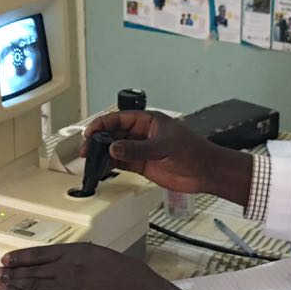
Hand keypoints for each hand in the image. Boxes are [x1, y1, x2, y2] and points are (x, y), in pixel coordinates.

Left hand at [0, 243, 181, 289]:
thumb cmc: (134, 280)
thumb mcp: (108, 258)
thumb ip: (87, 261)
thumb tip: (76, 267)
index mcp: (79, 252)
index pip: (43, 253)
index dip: (23, 257)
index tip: (9, 258)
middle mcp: (68, 266)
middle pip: (33, 269)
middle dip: (13, 272)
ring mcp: (65, 287)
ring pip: (31, 285)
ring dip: (12, 284)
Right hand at [82, 111, 252, 205]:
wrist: (204, 171)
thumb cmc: (192, 150)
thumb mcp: (162, 146)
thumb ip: (136, 149)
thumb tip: (113, 148)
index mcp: (147, 121)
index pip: (119, 118)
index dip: (102, 124)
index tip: (90, 132)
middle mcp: (141, 134)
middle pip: (113, 134)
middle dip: (98, 140)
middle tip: (86, 150)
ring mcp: (140, 149)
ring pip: (115, 149)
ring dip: (102, 154)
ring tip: (90, 161)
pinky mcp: (141, 165)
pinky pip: (121, 163)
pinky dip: (109, 165)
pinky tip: (101, 168)